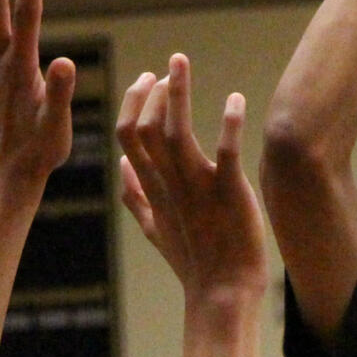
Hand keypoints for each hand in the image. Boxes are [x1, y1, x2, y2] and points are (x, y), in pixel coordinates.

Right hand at [116, 56, 266, 301]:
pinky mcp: (230, 193)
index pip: (128, 136)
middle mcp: (169, 184)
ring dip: (178, 94)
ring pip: (175, 132)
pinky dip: (230, 123)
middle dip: (152, 92)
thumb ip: (136, 195)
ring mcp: (197, 188)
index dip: (132, 103)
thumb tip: (121, 167)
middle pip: (144, 127)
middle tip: (166, 69)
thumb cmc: (193, 261)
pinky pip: (227, 152)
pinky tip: (236, 100)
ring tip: (180, 63)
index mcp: (153, 188)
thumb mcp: (155, 227)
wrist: (223, 293)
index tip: (146, 79)